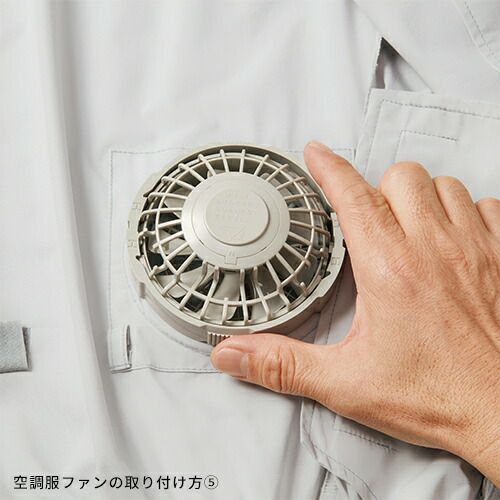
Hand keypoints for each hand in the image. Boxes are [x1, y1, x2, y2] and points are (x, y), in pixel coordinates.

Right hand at [211, 141, 499, 483]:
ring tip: (405, 226)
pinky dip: (465, 210)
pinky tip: (451, 237)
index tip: (316, 154)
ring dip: (419, 196)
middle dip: (376, 188)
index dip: (329, 168)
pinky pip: (486, 205)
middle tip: (366, 217)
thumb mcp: (346, 384)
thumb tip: (232, 354)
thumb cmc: (437, 398)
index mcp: (389, 269)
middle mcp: (434, 248)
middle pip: (400, 176)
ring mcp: (475, 248)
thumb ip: (282, 364)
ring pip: (443, 184)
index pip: (352, 196)